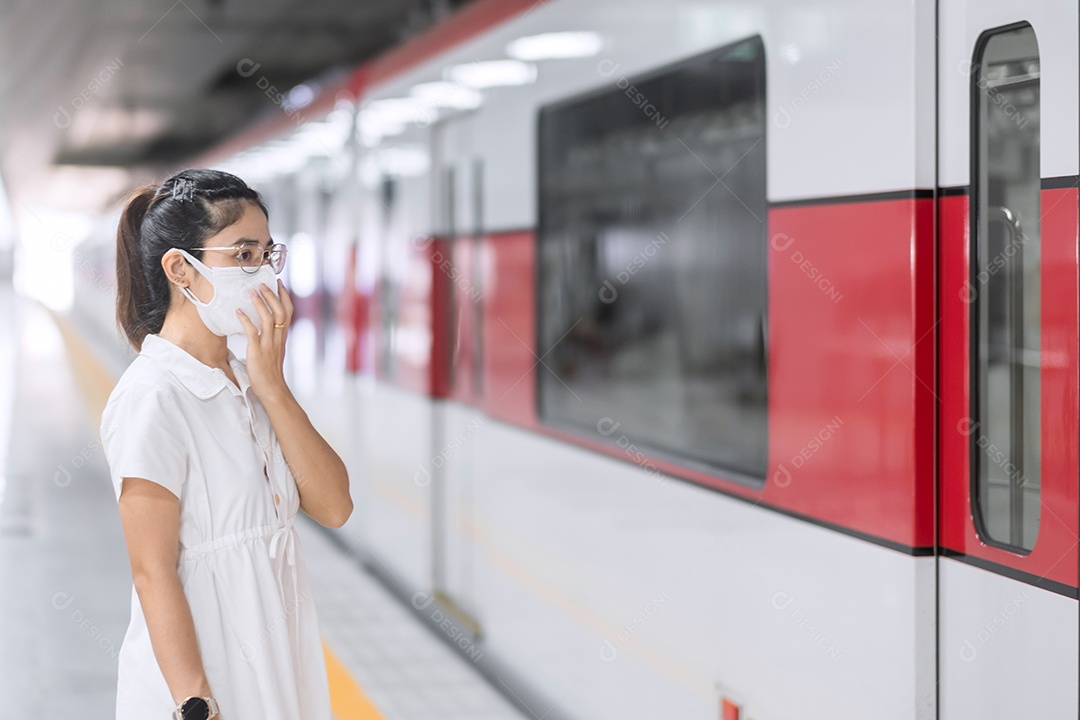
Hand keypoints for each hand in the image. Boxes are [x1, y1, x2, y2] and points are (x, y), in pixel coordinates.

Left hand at [236, 278, 293, 403]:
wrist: (273, 389)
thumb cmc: (271, 373)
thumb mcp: (275, 351)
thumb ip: (271, 339)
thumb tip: (262, 328)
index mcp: (282, 337)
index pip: (288, 312)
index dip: (284, 297)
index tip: (279, 284)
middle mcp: (278, 338)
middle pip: (280, 312)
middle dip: (273, 296)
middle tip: (263, 284)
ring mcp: (268, 344)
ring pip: (268, 319)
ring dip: (260, 304)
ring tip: (252, 292)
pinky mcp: (258, 351)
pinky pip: (253, 332)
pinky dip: (245, 320)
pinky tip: (238, 312)